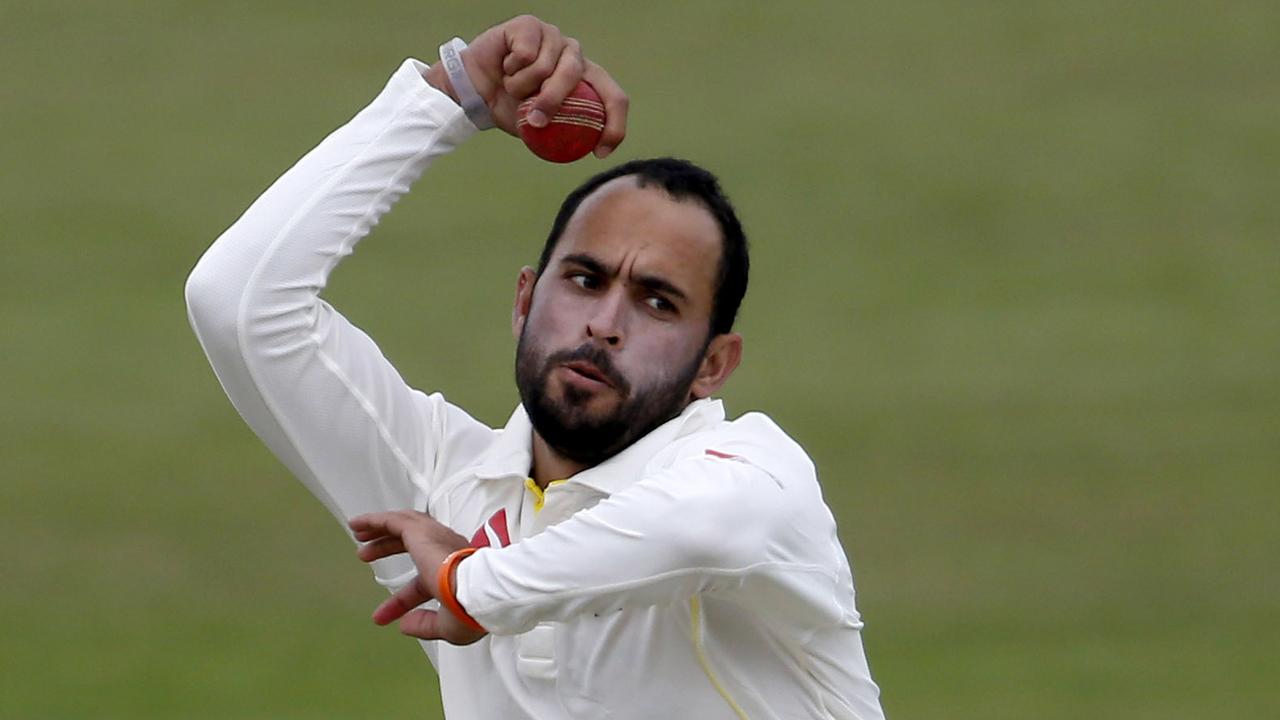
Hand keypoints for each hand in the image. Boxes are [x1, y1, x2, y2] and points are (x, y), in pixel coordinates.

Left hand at [348, 510, 486, 644]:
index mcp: (455, 572)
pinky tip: (358, 524)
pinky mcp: (420, 532)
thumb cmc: (469, 608)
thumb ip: (425, 626)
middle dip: (387, 548)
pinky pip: (393, 521)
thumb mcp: (446, 626)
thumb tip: (406, 626)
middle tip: (367, 555)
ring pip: (403, 525)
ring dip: (380, 529)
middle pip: (411, 543)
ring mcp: (435, 538)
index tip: (382, 616)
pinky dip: (374, 521)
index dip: (400, 602)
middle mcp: (447, 550)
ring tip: (360, 533)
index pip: (421, 583)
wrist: (476, 590)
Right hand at [424, 14, 627, 156]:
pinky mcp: (531, 25)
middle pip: (575, 77)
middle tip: (536, 121)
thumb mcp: (541, 129)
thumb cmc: (511, 108)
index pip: (614, 98)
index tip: (600, 152)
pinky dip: (511, 69)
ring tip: (512, 85)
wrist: (474, 90)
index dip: (614, 125)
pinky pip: (525, 54)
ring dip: (521, 86)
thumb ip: (563, 133)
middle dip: (553, 102)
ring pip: (543, 67)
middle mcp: (574, 55)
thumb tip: (587, 152)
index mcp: (586, 79)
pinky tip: (506, 66)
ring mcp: (553, 37)